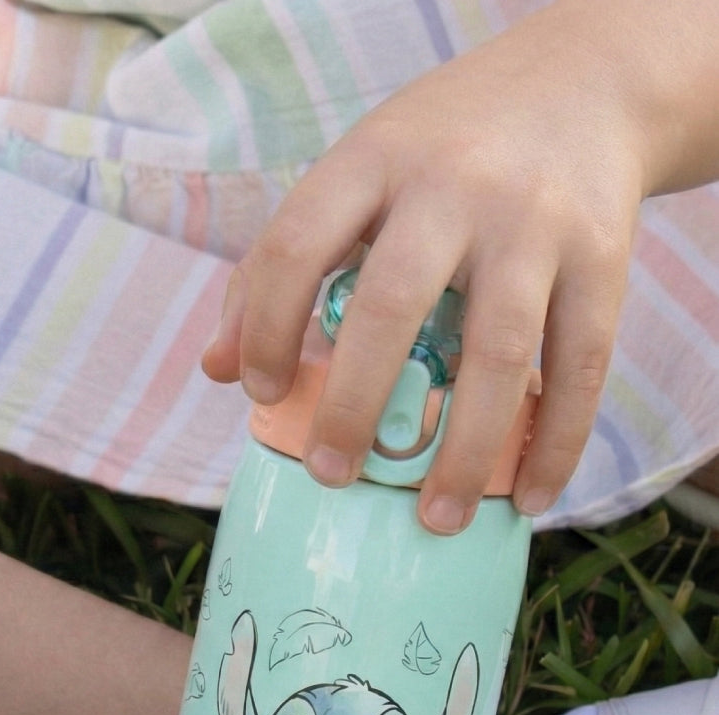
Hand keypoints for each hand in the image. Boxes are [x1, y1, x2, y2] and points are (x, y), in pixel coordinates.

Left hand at [202, 0, 657, 532]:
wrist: (585, 85)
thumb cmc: (439, 156)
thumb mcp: (354, 182)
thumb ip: (277, 268)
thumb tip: (219, 371)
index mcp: (374, 163)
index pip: (296, 245)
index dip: (265, 328)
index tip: (261, 395)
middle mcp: (455, 187)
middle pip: (392, 305)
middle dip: (353, 403)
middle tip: (332, 475)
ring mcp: (536, 222)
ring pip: (497, 351)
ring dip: (464, 449)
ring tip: (434, 520)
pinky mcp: (605, 257)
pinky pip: (579, 365)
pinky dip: (556, 440)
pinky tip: (529, 498)